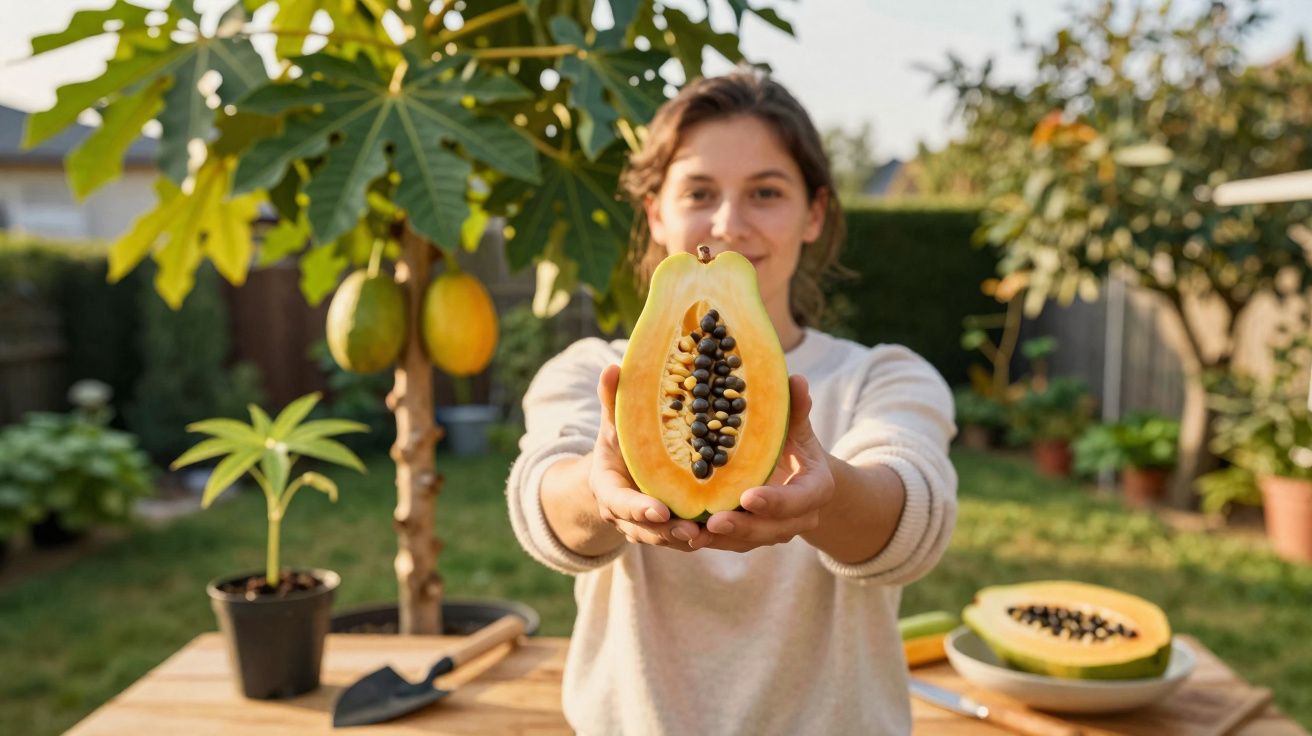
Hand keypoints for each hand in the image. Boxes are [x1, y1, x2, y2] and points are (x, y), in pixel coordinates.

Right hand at [589, 365, 714, 550]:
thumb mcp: (613, 423)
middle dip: (669, 531)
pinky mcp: (669, 531)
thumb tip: (613, 366)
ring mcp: (648, 528)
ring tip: (715, 531)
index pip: (620, 504)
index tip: (659, 510)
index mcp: (610, 491)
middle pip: (647, 530)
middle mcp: (627, 516)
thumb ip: (612, 400)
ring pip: (668, 538)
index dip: (638, 509)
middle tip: (694, 529)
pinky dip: (704, 535)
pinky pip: (685, 538)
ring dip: (690, 538)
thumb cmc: (618, 443)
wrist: (617, 474)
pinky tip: (729, 526)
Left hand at [702, 375, 834, 552]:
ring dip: (718, 540)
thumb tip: (795, 380)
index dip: (775, 502)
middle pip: (771, 529)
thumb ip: (795, 408)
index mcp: (815, 489)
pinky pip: (729, 542)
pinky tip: (681, 533)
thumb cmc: (795, 443)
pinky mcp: (750, 536)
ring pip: (747, 541)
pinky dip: (706, 539)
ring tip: (690, 533)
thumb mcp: (797, 426)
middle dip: (742, 527)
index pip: (799, 500)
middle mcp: (798, 518)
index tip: (748, 496)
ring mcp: (773, 531)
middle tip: (713, 521)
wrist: (800, 474)